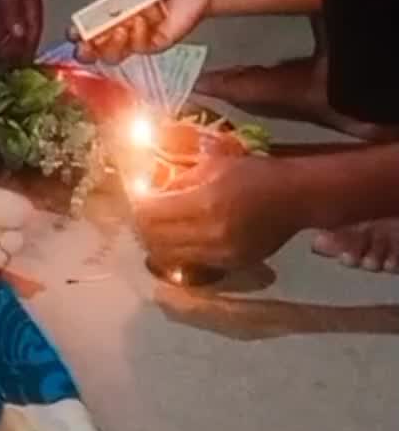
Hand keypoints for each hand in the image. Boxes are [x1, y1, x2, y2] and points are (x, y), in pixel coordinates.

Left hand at [0, 0, 44, 62]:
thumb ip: (12, 10)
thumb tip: (21, 35)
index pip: (35, 25)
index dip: (30, 45)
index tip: (23, 64)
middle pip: (25, 24)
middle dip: (17, 44)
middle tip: (6, 63)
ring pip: (13, 17)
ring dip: (6, 35)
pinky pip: (3, 8)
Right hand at [77, 0, 209, 63]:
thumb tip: (91, 12)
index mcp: (107, 15)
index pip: (85, 31)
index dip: (78, 35)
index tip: (75, 33)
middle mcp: (119, 30)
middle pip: (95, 51)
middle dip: (88, 50)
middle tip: (87, 43)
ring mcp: (135, 40)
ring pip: (113, 56)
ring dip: (112, 43)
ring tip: (117, 28)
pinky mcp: (153, 45)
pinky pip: (138, 47)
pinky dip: (137, 34)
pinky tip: (141, 20)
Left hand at [132, 153, 298, 269]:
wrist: (294, 198)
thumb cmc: (254, 174)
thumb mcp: (213, 164)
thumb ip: (179, 179)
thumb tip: (151, 190)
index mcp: (204, 202)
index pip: (149, 213)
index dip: (136, 206)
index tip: (136, 197)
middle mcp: (210, 233)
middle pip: (154, 239)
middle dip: (142, 227)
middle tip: (142, 215)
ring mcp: (220, 254)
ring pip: (169, 257)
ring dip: (157, 243)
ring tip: (157, 229)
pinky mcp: (230, 266)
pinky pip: (191, 263)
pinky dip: (179, 253)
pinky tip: (181, 239)